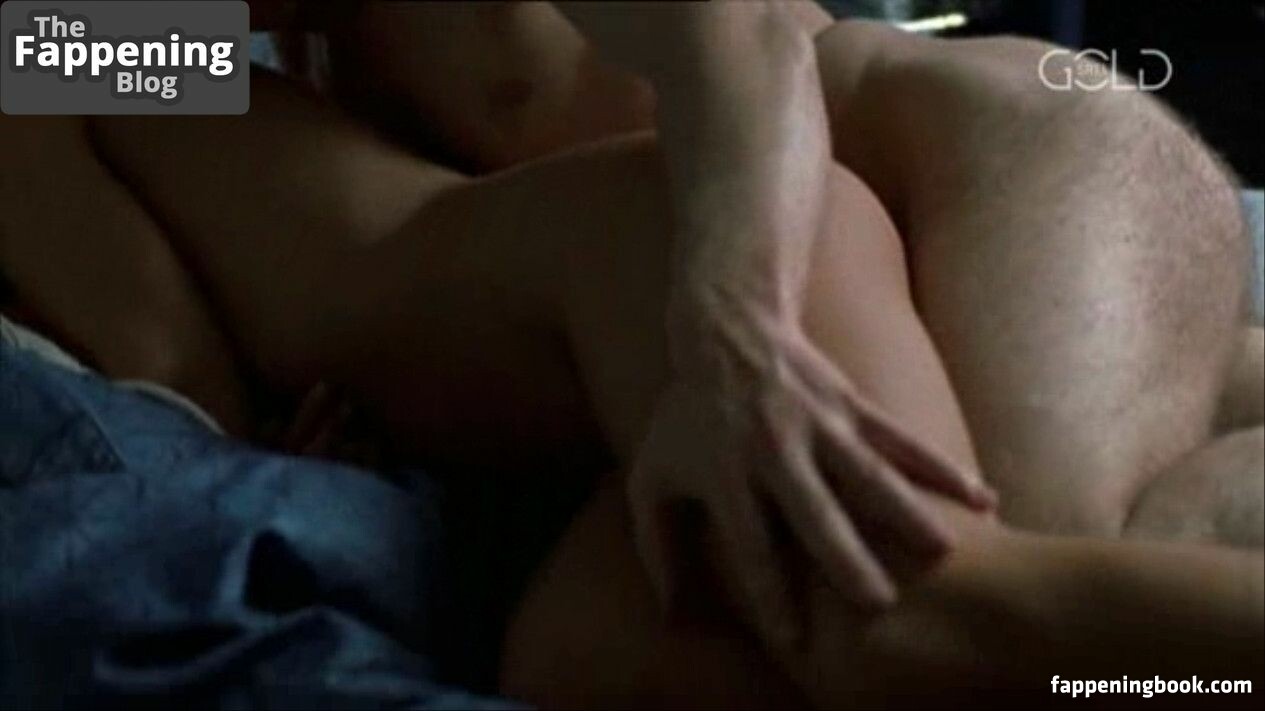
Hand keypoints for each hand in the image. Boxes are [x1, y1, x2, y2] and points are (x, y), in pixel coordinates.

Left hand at [628, 310, 994, 647]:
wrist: (726, 333)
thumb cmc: (686, 419)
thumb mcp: (650, 476)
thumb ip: (656, 546)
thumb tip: (671, 614)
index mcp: (725, 475)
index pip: (749, 544)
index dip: (770, 591)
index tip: (796, 638)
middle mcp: (773, 451)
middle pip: (814, 510)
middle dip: (844, 556)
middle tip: (877, 603)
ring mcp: (818, 424)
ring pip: (867, 472)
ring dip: (905, 510)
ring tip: (942, 551)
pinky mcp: (851, 404)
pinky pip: (901, 439)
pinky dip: (942, 468)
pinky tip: (983, 498)